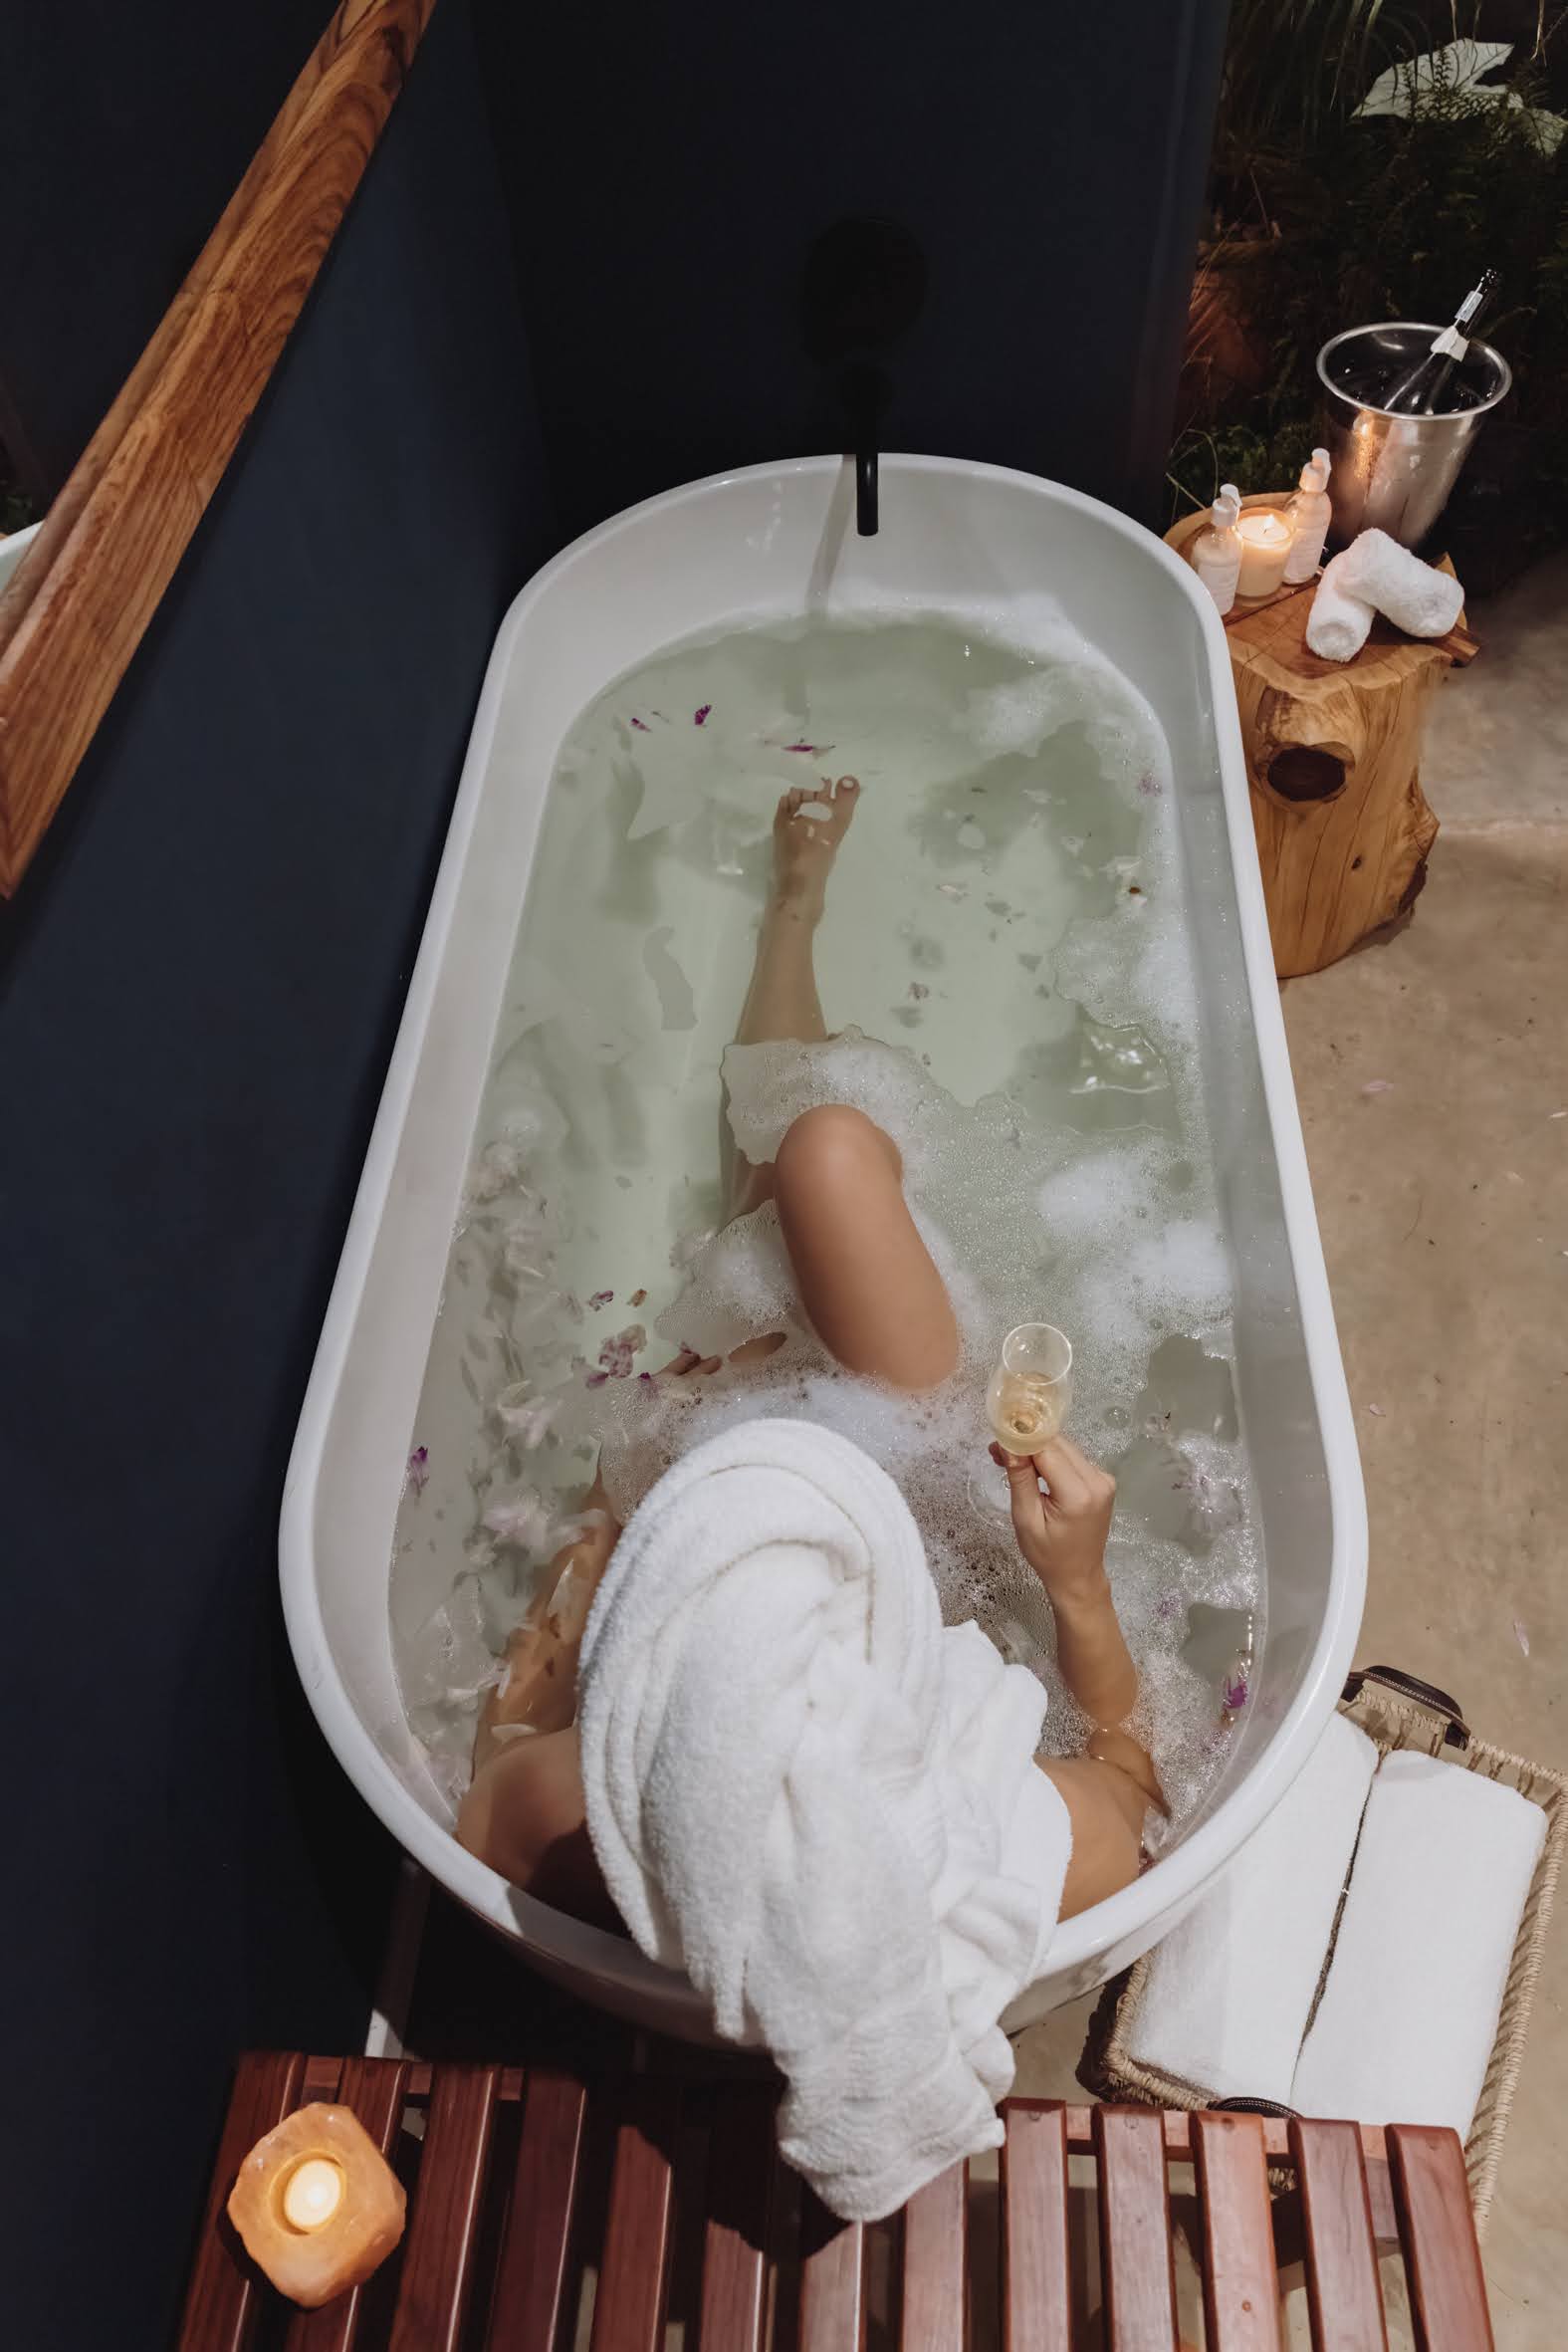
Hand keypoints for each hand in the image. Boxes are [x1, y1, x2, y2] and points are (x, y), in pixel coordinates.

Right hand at [990, 1433, 1115, 1604]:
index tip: (997, 1438)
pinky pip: (1073, 1459)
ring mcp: (1104, 1479)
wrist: (1079, 1576)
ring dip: (1038, 1450)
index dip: (1022, 1439)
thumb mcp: (1026, 1518)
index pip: (1047, 1450)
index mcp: (1078, 1494)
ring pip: (1065, 1448)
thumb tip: (1008, 1443)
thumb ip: (1020, 1478)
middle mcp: (1097, 1480)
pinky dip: (1051, 1459)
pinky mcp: (1103, 1480)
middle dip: (1027, 1443)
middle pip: (1058, 1445)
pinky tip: (1033, 1469)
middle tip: (997, 1452)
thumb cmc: (1048, 1555)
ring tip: (1010, 1462)